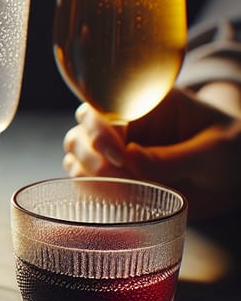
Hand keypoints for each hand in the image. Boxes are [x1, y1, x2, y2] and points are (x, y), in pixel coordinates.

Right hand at [63, 87, 240, 220]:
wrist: (238, 174)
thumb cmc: (233, 151)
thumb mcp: (214, 150)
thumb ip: (173, 157)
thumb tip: (129, 162)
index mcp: (146, 102)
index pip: (104, 106)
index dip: (102, 130)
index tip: (121, 156)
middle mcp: (125, 123)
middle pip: (81, 129)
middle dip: (91, 155)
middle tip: (117, 175)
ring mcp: (116, 150)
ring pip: (77, 155)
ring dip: (88, 173)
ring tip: (120, 190)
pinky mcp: (115, 176)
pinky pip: (85, 181)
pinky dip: (91, 191)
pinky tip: (115, 198)